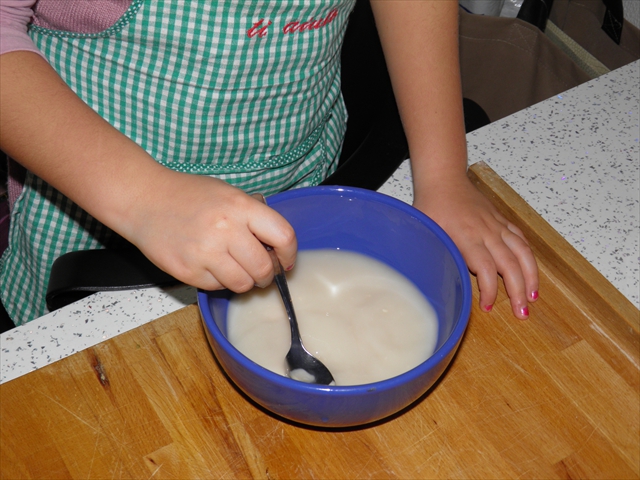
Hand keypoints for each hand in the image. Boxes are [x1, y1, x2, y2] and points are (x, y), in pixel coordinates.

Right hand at [125, 172, 296, 292]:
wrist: (144, 200)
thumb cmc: (189, 195)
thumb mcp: (229, 193)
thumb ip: (254, 215)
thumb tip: (278, 245)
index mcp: (240, 206)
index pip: (283, 236)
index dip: (290, 254)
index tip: (286, 260)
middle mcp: (225, 230)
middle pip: (265, 268)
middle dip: (268, 274)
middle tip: (261, 270)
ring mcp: (205, 252)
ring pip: (243, 284)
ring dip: (245, 281)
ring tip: (236, 268)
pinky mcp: (188, 271)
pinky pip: (217, 287)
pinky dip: (219, 281)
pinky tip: (211, 265)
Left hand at [413, 176, 538, 319]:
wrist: (443, 180)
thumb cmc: (432, 207)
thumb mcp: (428, 235)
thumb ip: (439, 258)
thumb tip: (440, 283)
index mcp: (467, 237)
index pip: (486, 269)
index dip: (490, 290)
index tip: (487, 306)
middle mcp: (487, 232)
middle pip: (510, 265)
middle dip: (518, 291)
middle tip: (521, 313)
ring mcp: (497, 225)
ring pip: (522, 252)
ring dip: (531, 276)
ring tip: (533, 296)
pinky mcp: (501, 220)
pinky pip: (520, 239)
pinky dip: (528, 256)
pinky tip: (530, 270)